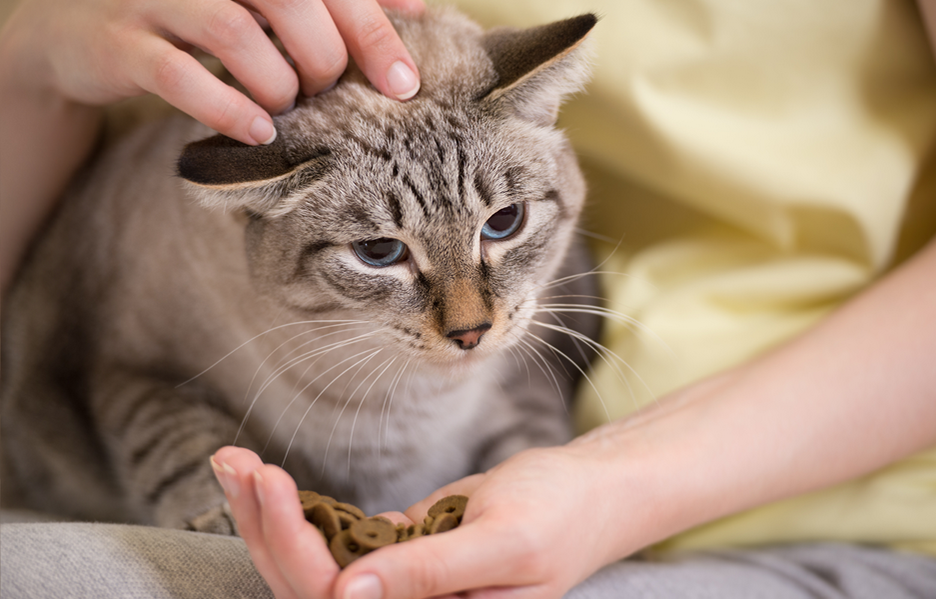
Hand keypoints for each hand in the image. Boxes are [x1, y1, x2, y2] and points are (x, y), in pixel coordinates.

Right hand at [3, 0, 422, 144]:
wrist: (75, 23)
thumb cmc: (190, 7)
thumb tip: (414, 10)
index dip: (371, 26)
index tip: (402, 84)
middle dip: (324, 54)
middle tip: (330, 95)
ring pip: (232, 30)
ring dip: (277, 82)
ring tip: (289, 110)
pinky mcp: (117, 41)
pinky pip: (177, 73)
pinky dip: (225, 106)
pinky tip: (255, 131)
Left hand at [212, 443, 631, 598]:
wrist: (588, 493)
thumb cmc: (560, 515)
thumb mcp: (505, 542)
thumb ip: (431, 574)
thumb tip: (347, 596)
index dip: (294, 547)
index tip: (268, 483)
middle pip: (309, 586)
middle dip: (265, 525)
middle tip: (233, 462)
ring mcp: (394, 587)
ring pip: (311, 564)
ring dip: (268, 516)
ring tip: (232, 464)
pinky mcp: (394, 557)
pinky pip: (332, 540)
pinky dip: (295, 509)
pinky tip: (264, 479)